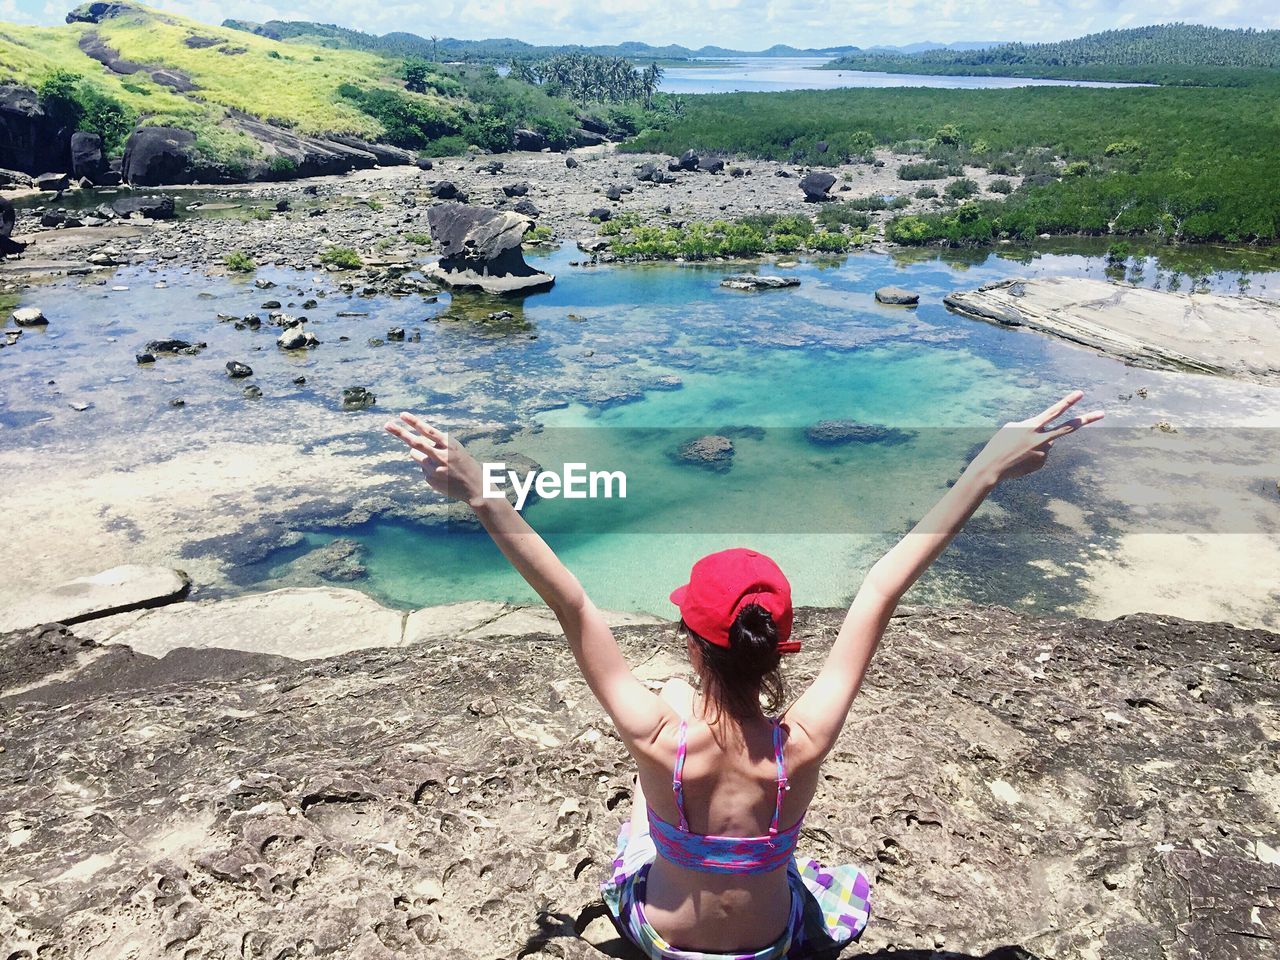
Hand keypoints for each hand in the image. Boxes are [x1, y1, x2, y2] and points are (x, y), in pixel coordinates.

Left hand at [384, 412, 486, 505]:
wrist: (474, 487)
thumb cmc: (463, 463)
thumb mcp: (454, 449)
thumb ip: (437, 444)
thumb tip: (413, 446)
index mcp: (449, 444)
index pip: (428, 431)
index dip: (414, 422)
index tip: (402, 415)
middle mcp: (441, 456)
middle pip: (415, 443)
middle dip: (399, 432)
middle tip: (386, 425)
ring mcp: (434, 469)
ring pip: (415, 455)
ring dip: (420, 454)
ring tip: (437, 461)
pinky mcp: (429, 479)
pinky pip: (422, 468)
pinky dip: (428, 468)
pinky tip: (441, 474)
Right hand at [970, 390, 1104, 484]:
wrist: (992, 467)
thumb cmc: (999, 444)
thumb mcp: (1012, 428)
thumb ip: (1032, 427)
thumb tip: (1050, 436)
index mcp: (1032, 426)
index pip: (1054, 411)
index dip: (1068, 401)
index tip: (1080, 393)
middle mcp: (1042, 438)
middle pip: (1068, 428)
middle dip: (1086, 419)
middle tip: (1102, 413)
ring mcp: (1044, 452)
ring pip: (1047, 442)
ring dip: (1036, 443)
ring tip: (1018, 450)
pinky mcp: (1042, 462)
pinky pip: (1041, 454)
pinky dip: (1032, 454)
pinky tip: (1020, 459)